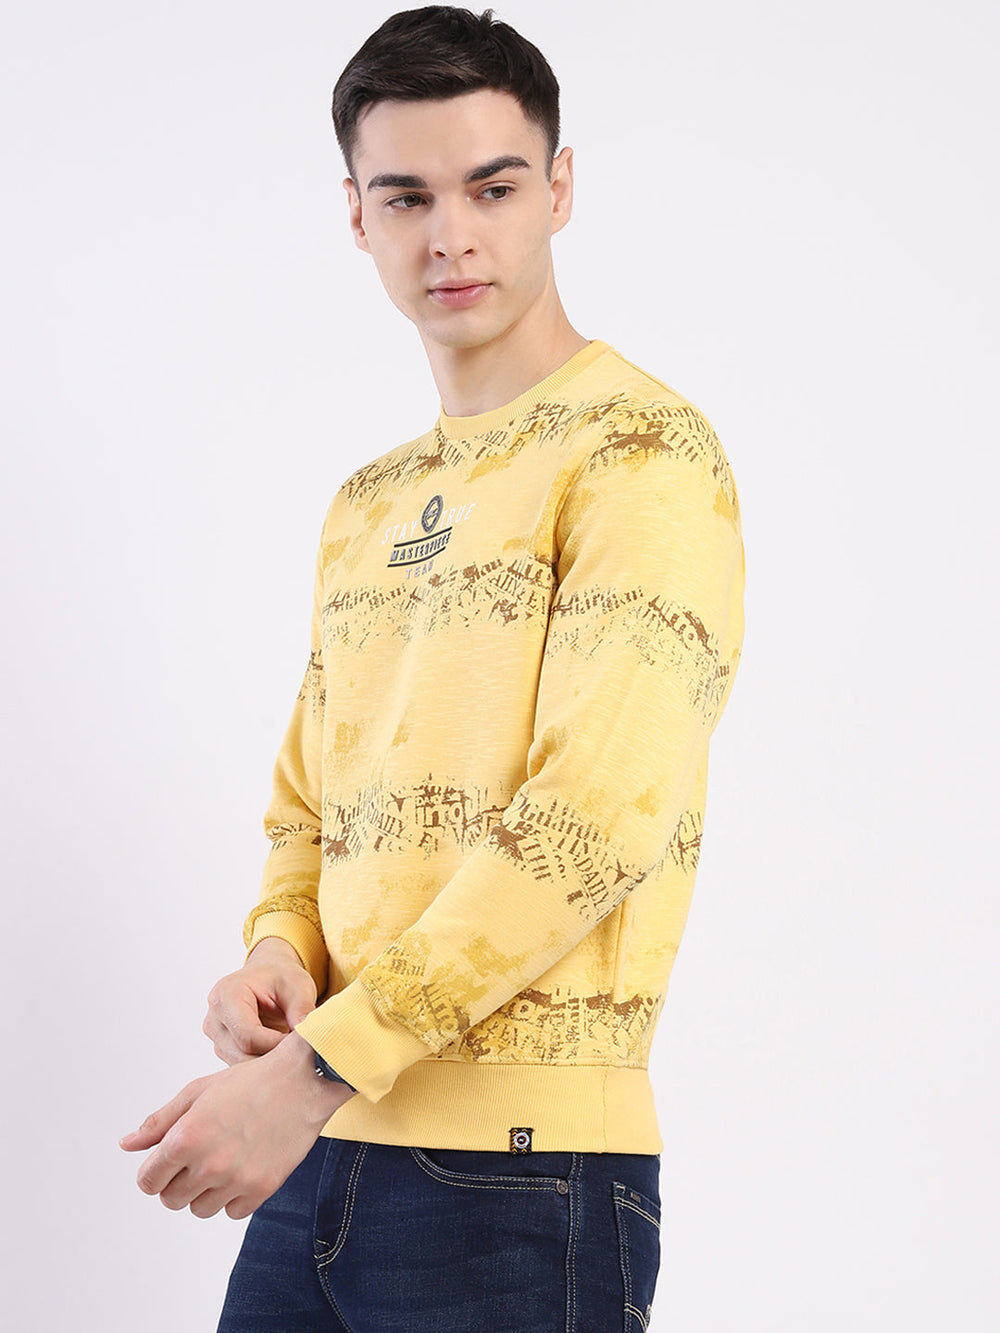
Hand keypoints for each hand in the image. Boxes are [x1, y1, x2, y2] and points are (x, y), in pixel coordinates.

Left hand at [119, 1031, 353, 1218]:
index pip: (148, 1182)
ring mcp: (236, 1180)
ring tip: (223, 1159)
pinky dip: (233, 1196)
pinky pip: (231, 1212)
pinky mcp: (262, 1189)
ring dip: (204, 1191)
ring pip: (199, 1209)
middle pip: (171, 1200)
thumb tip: (126, 1145)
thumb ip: (159, 1122)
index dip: (153, 1172)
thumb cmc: (249, 1082)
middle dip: (177, 1181)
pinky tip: (243, 1167)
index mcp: (186, 1138)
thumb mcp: (198, 1092)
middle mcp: (208, 1164)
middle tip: (197, 1156)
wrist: (302, 1081)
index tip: (167, 1162)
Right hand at [203, 937, 317, 1064]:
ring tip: (289, 1048)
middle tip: (298, 1050)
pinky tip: (278, 1051)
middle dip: (273, 1056)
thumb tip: (307, 1036)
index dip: (276, 1044)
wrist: (268, 976)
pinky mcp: (222, 1048)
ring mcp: (216, 1036)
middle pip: (242, 1053)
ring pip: (241, 1063)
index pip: (248, 1035)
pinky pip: (241, 1065)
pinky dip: (262, 1063)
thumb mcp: (298, 986)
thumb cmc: (280, 978)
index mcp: (227, 995)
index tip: (298, 1044)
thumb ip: (302, 1009)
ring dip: (268, 1062)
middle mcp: (215, 1018)